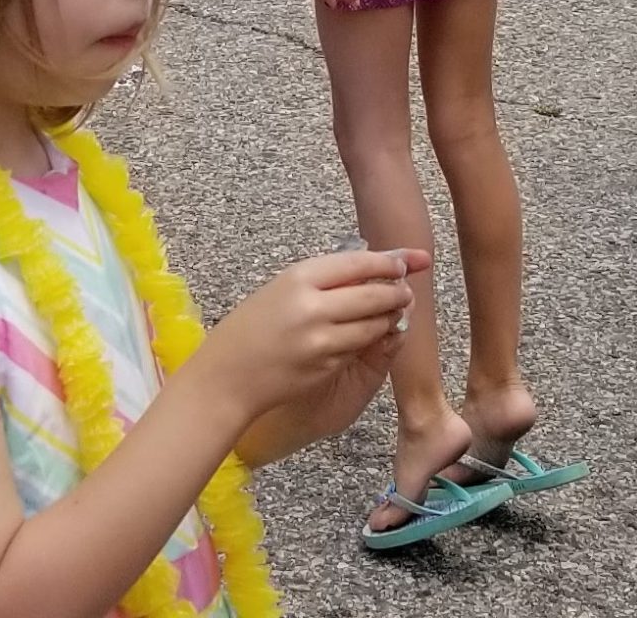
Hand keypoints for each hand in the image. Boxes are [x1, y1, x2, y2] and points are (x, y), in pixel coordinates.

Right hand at [204, 249, 427, 422]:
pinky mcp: (327, 365)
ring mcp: (322, 339)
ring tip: (393, 312)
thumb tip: (368, 270)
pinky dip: (371, 340)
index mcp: (299, 277)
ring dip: (390, 318)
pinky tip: (372, 335)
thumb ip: (321, 282)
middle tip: (406, 290)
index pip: (358, 263)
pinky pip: (360, 348)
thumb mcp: (280, 290)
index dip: (389, 262)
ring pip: (375, 324)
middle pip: (374, 293)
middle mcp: (313, 306)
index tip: (408, 261)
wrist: (227, 375)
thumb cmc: (251, 328)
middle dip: (397, 291)